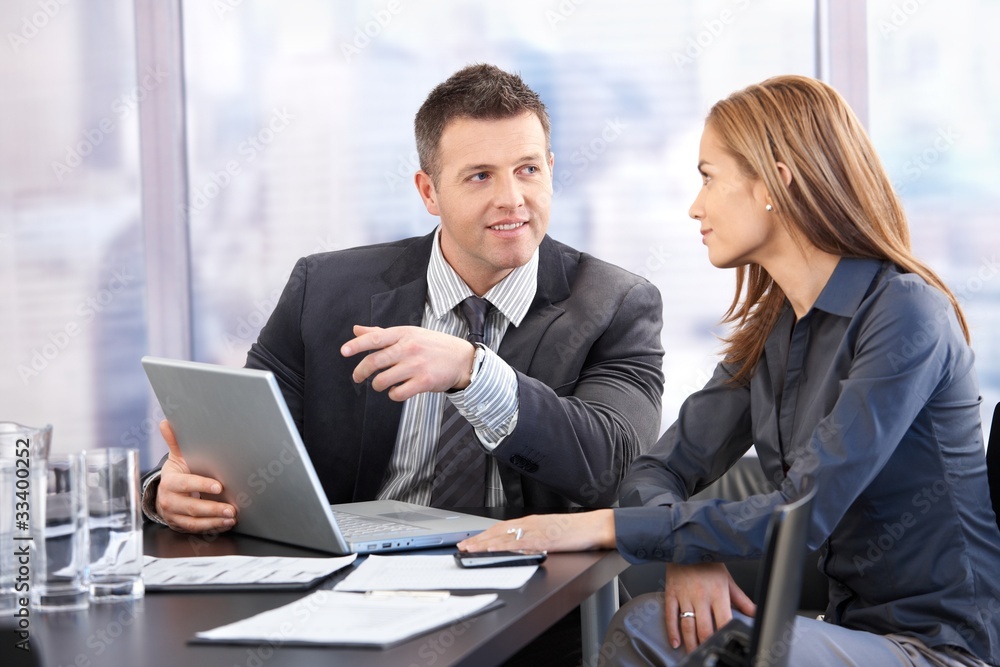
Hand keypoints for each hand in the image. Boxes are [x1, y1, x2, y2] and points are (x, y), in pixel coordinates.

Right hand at [154, 420, 237, 533]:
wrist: (165, 493)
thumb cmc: (177, 473)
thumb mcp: (176, 458)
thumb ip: (175, 441)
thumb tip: (166, 422)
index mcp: (170, 482)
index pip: (185, 484)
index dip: (201, 486)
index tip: (219, 487)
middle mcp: (169, 500)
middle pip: (191, 507)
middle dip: (213, 508)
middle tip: (232, 508)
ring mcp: (174, 515)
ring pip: (194, 521)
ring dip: (215, 520)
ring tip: (232, 516)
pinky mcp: (181, 525)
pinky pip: (196, 529)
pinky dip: (213, 527)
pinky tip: (226, 523)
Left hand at [341, 325, 476, 400]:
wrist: (462, 359)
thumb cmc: (433, 345)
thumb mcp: (409, 333)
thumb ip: (381, 333)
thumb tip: (356, 330)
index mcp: (403, 334)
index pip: (375, 338)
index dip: (357, 345)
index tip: (344, 351)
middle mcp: (409, 348)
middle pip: (374, 361)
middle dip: (360, 372)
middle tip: (357, 377)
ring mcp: (416, 365)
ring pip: (383, 380)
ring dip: (377, 385)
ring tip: (381, 384)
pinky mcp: (424, 382)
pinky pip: (398, 393)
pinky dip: (393, 395)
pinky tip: (398, 390)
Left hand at [457, 510, 615, 552]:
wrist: (595, 526)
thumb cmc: (578, 531)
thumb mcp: (552, 534)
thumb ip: (537, 538)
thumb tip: (523, 548)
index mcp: (532, 522)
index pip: (502, 528)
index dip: (485, 534)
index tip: (472, 540)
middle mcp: (530, 523)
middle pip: (498, 531)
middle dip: (479, 539)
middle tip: (462, 546)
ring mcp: (535, 530)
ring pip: (504, 536)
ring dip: (485, 543)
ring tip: (469, 549)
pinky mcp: (542, 539)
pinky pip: (519, 543)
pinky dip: (504, 546)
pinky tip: (492, 549)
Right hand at [663, 562, 755, 652]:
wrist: (686, 544)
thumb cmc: (707, 562)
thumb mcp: (728, 579)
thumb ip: (741, 599)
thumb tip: (754, 613)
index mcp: (718, 593)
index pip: (724, 620)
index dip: (725, 635)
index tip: (725, 644)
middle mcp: (701, 596)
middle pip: (704, 628)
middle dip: (707, 644)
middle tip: (708, 652)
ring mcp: (684, 596)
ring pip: (687, 626)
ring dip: (690, 643)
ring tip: (693, 652)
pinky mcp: (671, 594)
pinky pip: (670, 616)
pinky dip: (672, 631)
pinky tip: (675, 642)